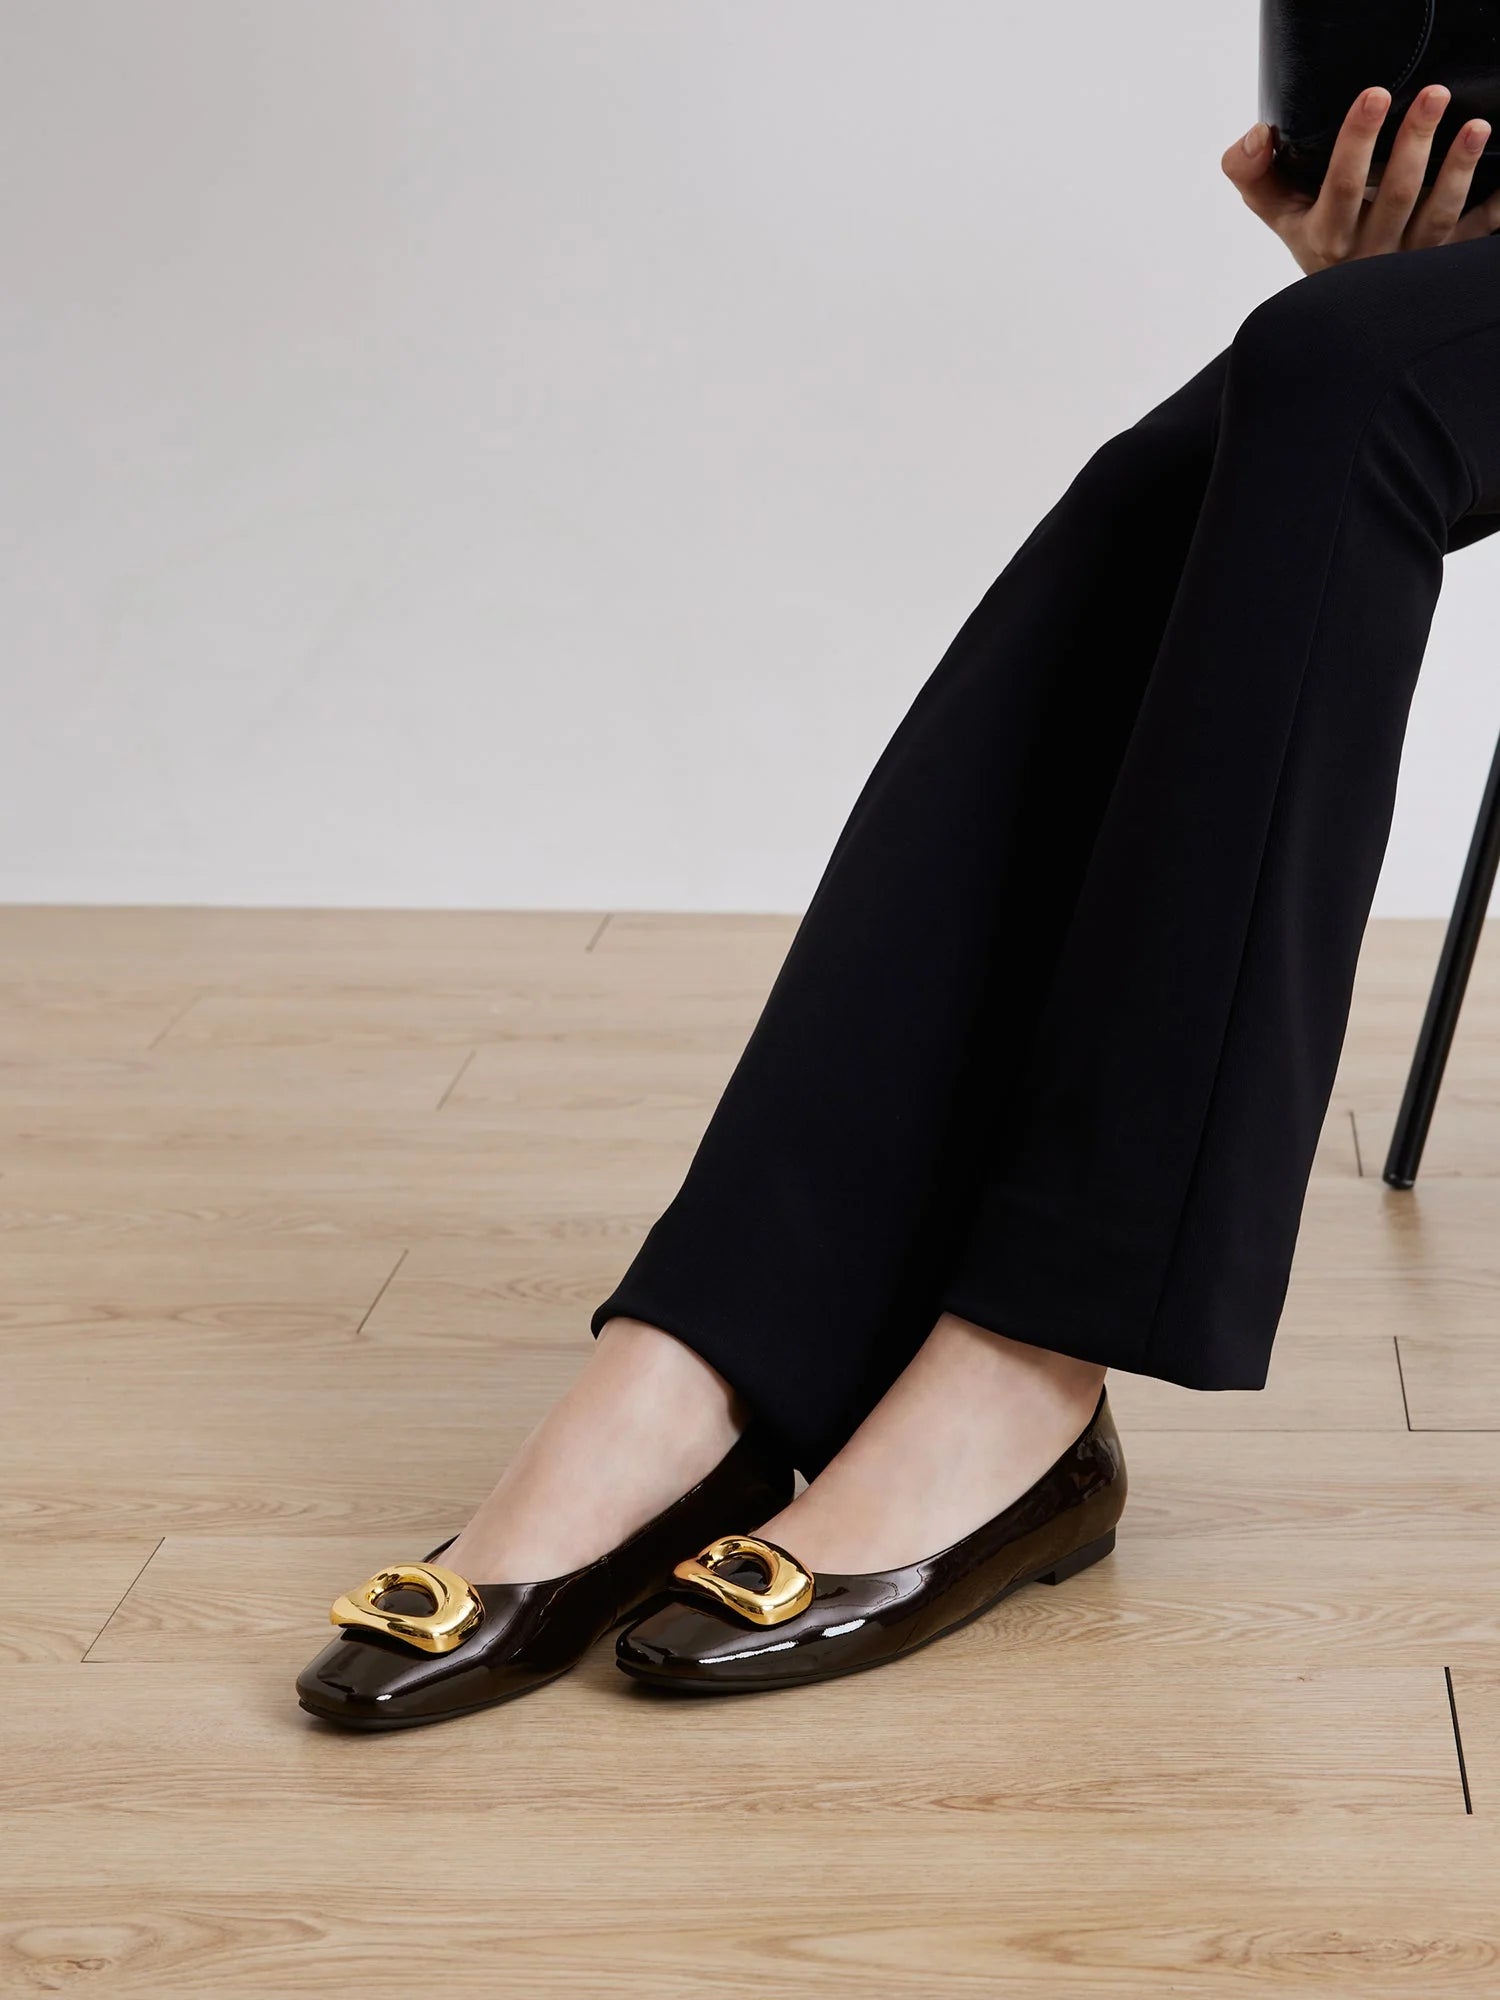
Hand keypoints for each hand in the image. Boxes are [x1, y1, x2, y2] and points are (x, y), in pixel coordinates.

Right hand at [1223, 84, 1499, 273]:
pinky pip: (1474, 238)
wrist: (1340, 312)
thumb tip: (1257, 135)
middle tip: (1432, 95)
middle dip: (1415, 142)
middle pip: (1397, 195)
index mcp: (1326, 238)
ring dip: (1458, 170)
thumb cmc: (1314, 241)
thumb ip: (1251, 172)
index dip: (1357, 140)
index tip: (1374, 95)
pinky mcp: (1441, 262)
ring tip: (1476, 126)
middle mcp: (1369, 255)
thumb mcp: (1275, 212)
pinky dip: (1495, 209)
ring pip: (1437, 216)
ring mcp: (1409, 261)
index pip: (1342, 185)